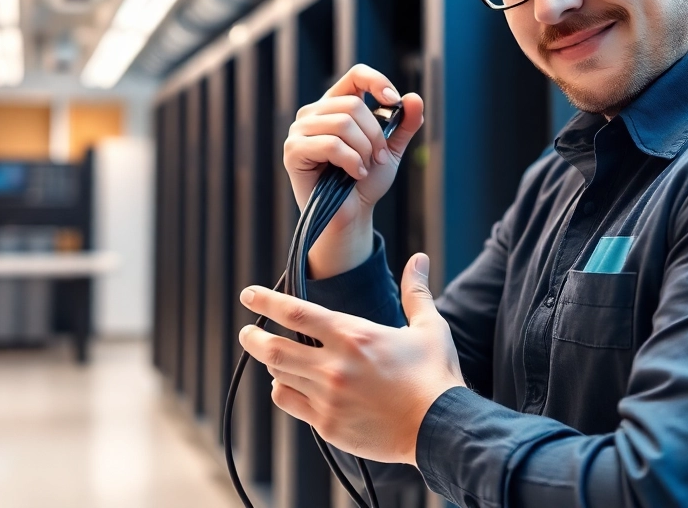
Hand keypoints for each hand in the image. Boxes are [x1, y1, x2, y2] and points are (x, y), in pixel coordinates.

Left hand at [238, 253, 462, 465]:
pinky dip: (283, 391)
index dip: (266, 301)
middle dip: (254, 338)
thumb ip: (416, 292)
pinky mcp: (328, 425)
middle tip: (247, 332)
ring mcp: (328, 398)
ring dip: (273, 364)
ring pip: (280, 376)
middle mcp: (334, 366)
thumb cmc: (436, 376)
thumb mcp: (429, 328)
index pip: (295, 312)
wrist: (441, 429)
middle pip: (274, 348)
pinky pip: (290, 403)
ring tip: (273, 357)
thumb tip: (419, 258)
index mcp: (354, 336)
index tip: (248, 295)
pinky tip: (287, 386)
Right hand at [284, 64, 423, 277]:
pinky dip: (351, 161)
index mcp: (335, 105)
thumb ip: (404, 124)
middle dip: (375, 135)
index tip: (393, 101)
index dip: (377, 82)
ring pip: (343, 124)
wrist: (352, 215)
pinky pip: (331, 144)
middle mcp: (314, 113)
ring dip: (363, 150)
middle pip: (352, 105)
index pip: (355, 75)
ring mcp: (300, 131)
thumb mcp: (391, 149)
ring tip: (364, 168)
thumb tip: (414, 98)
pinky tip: (354, 174)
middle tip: (379, 158)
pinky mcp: (293, 151)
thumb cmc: (365, 181)